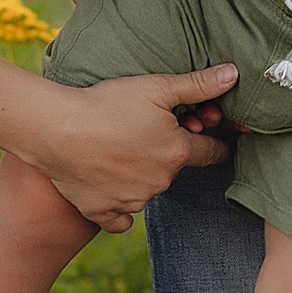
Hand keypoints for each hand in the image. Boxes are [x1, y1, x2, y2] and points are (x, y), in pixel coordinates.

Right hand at [29, 69, 237, 228]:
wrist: (56, 129)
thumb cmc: (107, 104)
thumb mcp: (157, 87)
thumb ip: (198, 84)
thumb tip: (234, 74)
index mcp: (177, 153)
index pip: (211, 151)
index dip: (212, 141)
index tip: (210, 137)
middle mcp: (161, 182)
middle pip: (175, 167)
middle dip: (168, 152)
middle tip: (145, 130)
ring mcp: (132, 201)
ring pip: (148, 190)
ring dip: (142, 175)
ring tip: (119, 148)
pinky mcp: (104, 212)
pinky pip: (120, 218)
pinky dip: (118, 207)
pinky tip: (108, 186)